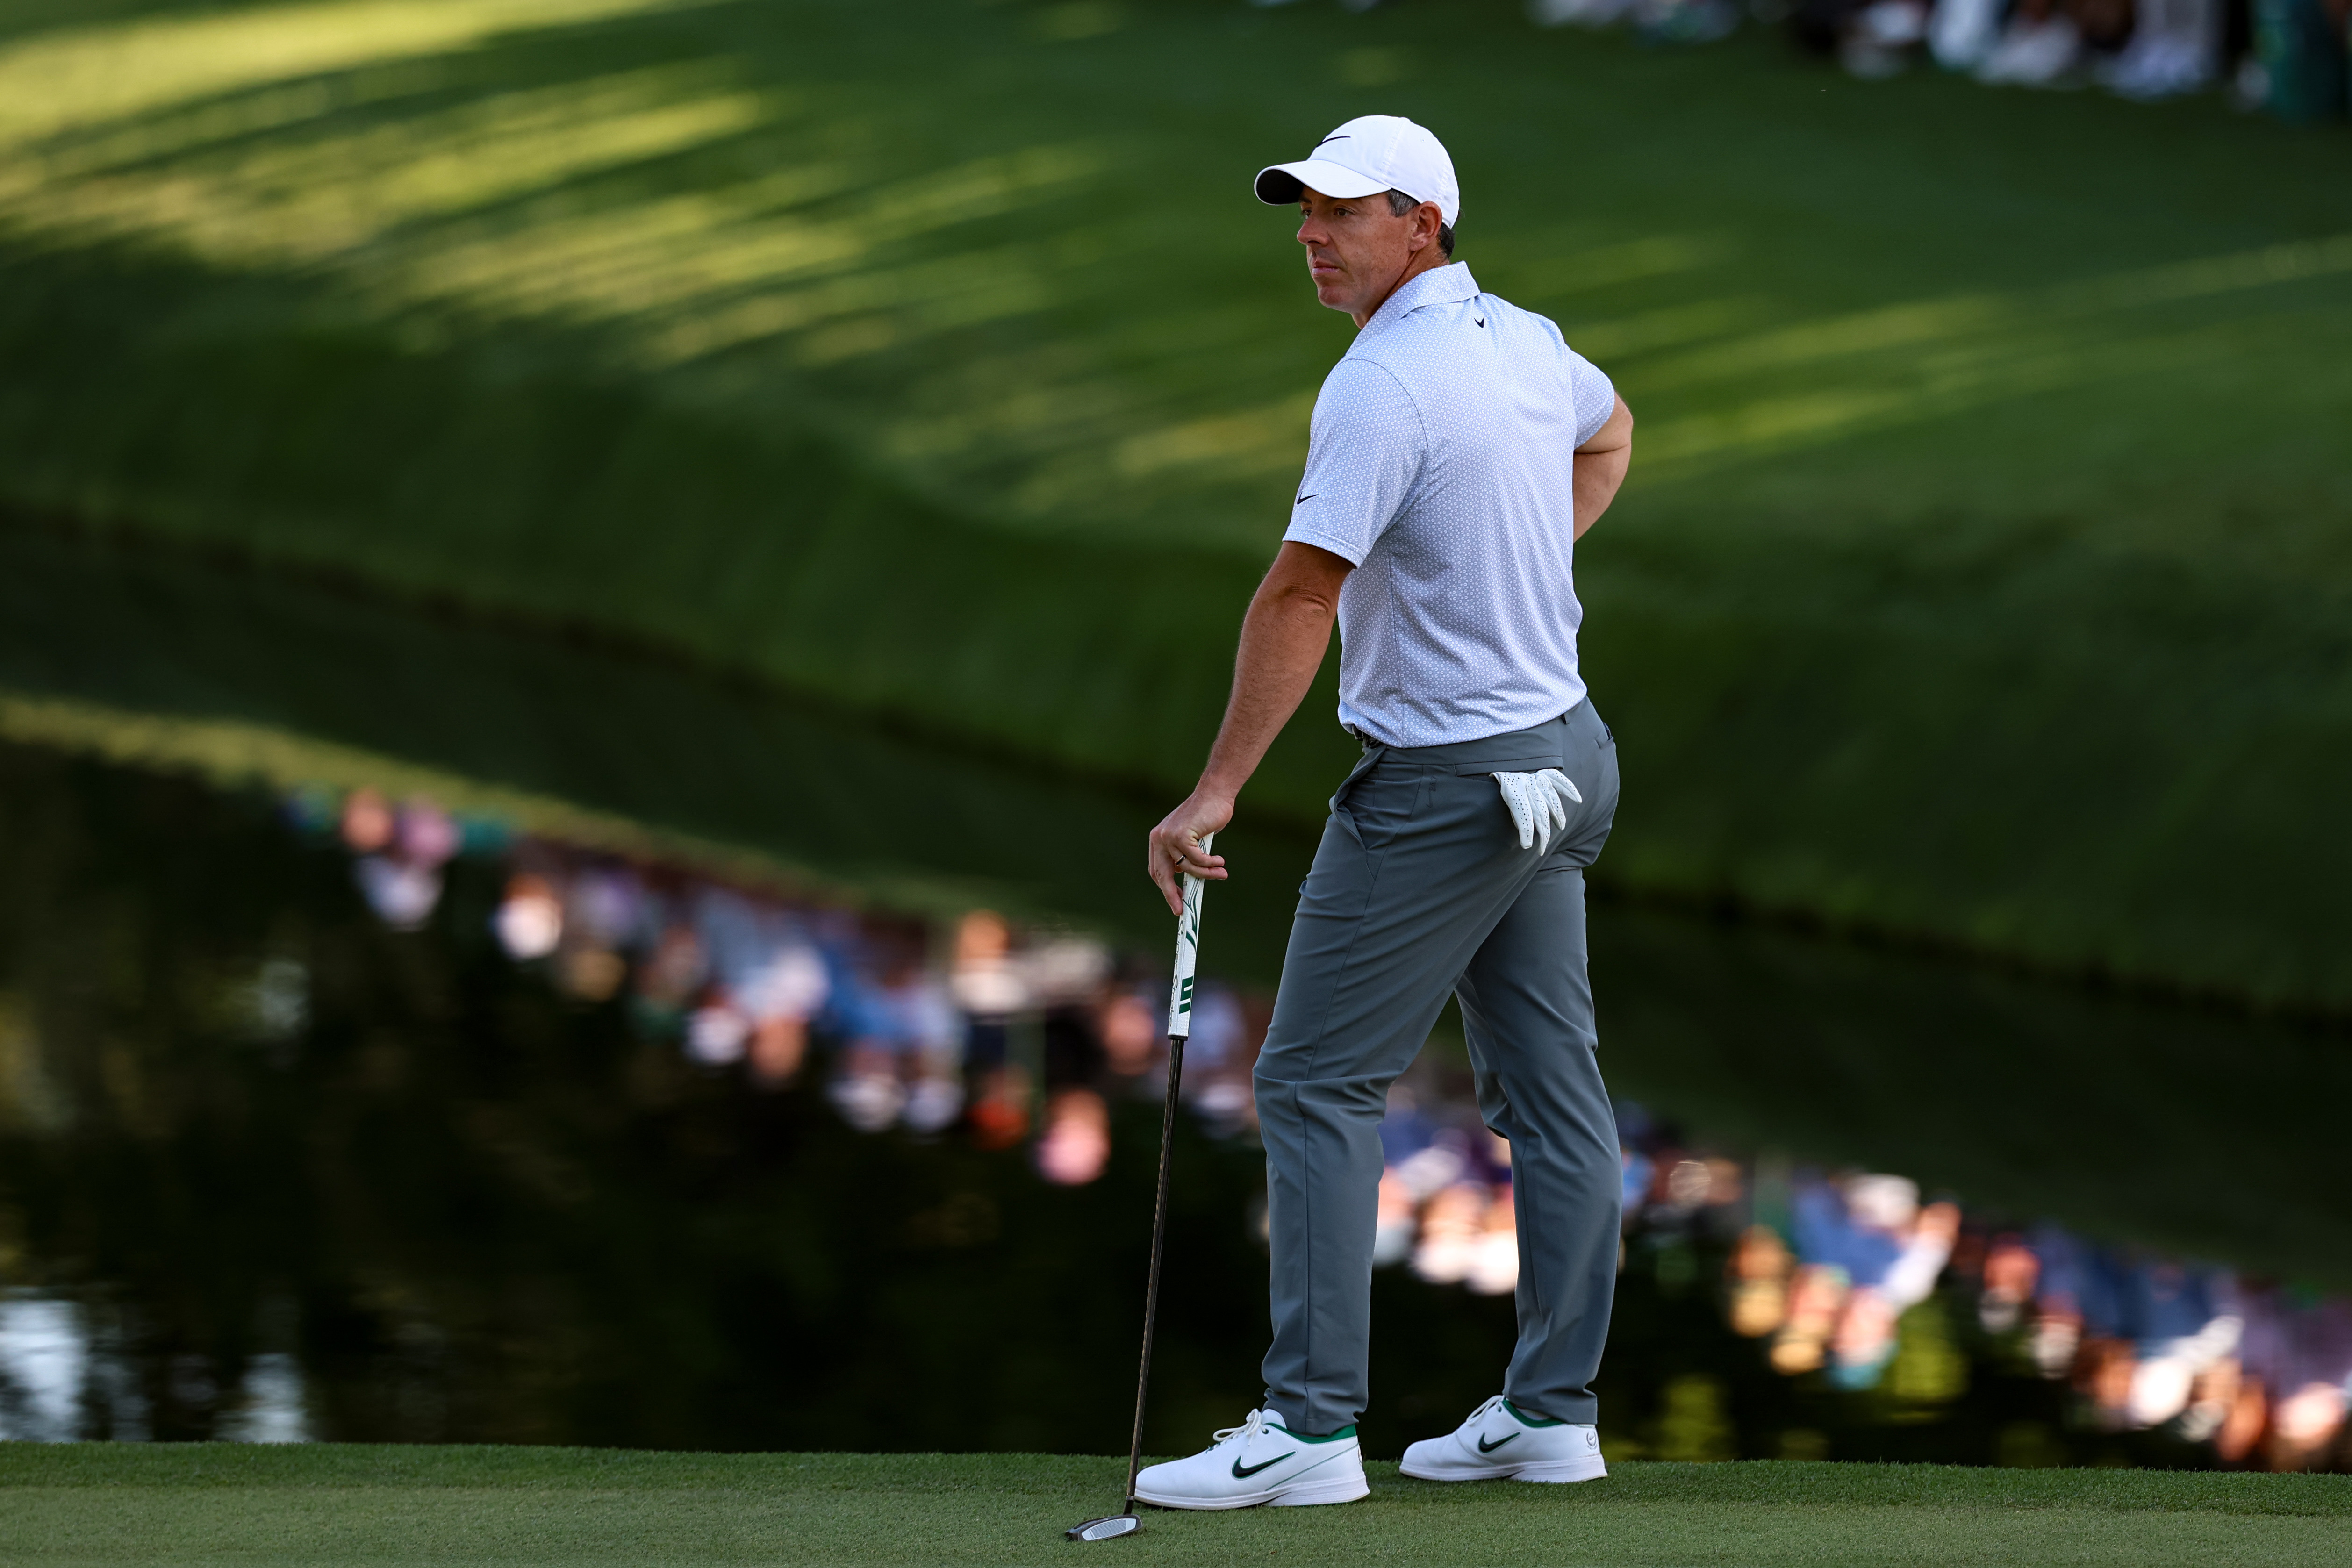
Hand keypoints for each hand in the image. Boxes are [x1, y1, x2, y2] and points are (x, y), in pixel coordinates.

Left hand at [1147, 789, 1232, 915]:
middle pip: (1163, 875)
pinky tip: (1220, 861)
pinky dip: (1210, 863)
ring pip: (1186, 867)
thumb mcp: (1192, 840)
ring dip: (1206, 874)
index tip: (1176, 902)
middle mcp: (1159, 838)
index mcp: (1157, 840)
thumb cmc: (1206, 817)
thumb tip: (1191, 884)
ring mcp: (1169, 836)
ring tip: (1222, 873)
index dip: (1166, 888)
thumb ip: (1186, 857)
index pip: (1157, 870)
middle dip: (1172, 895)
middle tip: (1181, 910)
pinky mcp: (1182, 834)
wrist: (1214, 795)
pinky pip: (1196, 859)